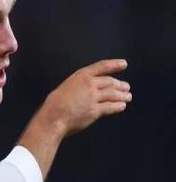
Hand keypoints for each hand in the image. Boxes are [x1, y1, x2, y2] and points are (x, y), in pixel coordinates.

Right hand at [18, 59, 131, 179]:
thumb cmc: (55, 104)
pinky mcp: (95, 111)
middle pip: (111, 82)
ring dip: (123, 95)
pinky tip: (122, 106)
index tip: (124, 64)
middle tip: (126, 87)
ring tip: (127, 97)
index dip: (114, 65)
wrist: (53, 117)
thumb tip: (89, 89)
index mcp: (81, 76)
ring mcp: (93, 98)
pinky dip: (119, 106)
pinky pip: (111, 107)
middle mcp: (89, 85)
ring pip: (113, 94)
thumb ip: (79, 86)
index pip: (102, 67)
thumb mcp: (66, 87)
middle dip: (120, 85)